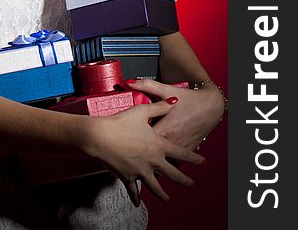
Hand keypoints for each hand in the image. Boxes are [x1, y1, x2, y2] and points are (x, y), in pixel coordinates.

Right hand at [84, 97, 205, 205]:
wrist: (100, 137)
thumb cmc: (121, 122)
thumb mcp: (142, 111)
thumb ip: (160, 107)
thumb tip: (175, 101)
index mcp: (158, 145)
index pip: (181, 153)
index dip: (193, 158)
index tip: (203, 162)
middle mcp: (152, 161)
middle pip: (172, 174)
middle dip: (184, 181)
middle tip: (192, 185)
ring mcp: (140, 171)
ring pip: (155, 186)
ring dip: (162, 195)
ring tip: (168, 200)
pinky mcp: (127, 176)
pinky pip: (133, 190)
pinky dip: (136, 198)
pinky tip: (138, 204)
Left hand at [126, 78, 224, 151]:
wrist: (212, 106)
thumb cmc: (190, 98)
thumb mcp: (167, 90)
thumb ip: (147, 85)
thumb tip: (130, 81)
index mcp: (164, 128)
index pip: (142, 139)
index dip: (133, 138)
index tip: (126, 135)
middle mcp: (172, 141)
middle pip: (152, 152)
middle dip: (141, 152)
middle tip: (131, 149)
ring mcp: (181, 147)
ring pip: (164, 160)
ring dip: (155, 158)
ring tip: (144, 157)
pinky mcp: (188, 150)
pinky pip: (175, 161)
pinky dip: (168, 160)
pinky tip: (162, 158)